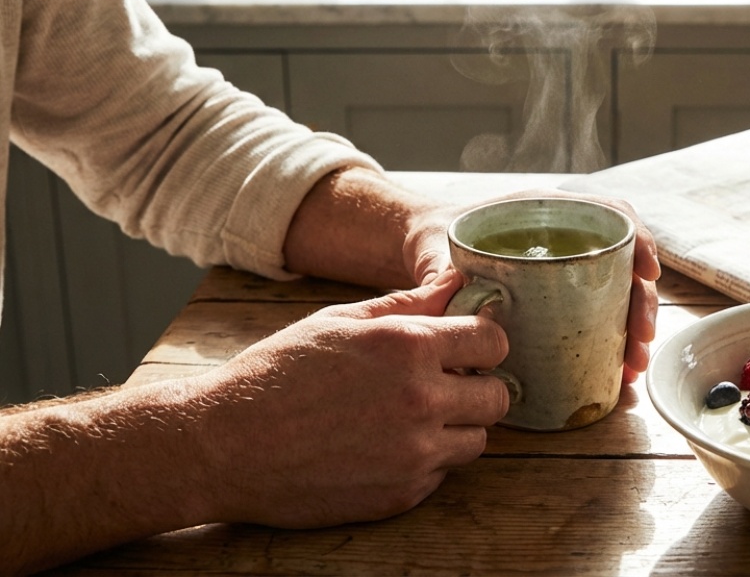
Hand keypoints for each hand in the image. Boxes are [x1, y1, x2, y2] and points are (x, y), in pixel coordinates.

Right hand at [189, 272, 508, 527]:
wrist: (223, 445)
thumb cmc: (277, 374)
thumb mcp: (340, 321)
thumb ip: (408, 304)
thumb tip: (456, 283)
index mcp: (409, 348)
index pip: (493, 342)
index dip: (484, 342)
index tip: (469, 346)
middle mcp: (421, 401)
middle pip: (497, 397)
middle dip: (477, 387)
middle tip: (445, 384)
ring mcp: (414, 454)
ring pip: (476, 440)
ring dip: (456, 427)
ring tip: (410, 416)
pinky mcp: (401, 495)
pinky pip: (441, 474)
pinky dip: (425, 461)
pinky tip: (383, 446)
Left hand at [402, 188, 661, 382]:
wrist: (424, 249)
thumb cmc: (434, 239)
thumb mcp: (436, 251)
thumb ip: (439, 275)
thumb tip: (450, 302)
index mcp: (544, 212)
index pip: (609, 214)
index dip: (637, 240)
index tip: (648, 272)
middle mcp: (564, 238)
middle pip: (622, 262)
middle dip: (641, 301)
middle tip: (641, 340)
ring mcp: (566, 268)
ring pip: (618, 292)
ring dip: (633, 328)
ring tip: (633, 365)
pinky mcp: (561, 298)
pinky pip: (599, 314)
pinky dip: (614, 340)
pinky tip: (619, 371)